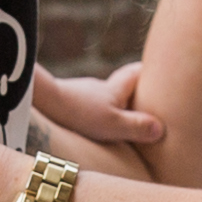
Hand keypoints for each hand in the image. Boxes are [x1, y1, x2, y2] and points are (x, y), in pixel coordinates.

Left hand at [29, 61, 163, 163]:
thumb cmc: (78, 113)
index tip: (160, 75)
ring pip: (101, 98)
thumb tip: (159, 129)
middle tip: (144, 104)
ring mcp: (80, 94)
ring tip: (116, 124)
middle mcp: (98, 87)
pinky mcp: (64, 103)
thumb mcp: (113, 124)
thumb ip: (137, 126)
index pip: (136, 73)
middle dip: (131, 93)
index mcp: (115, 88)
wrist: (41, 102)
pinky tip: (89, 128)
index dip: (148, 72)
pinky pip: (83, 107)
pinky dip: (91, 115)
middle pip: (119, 85)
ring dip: (110, 107)